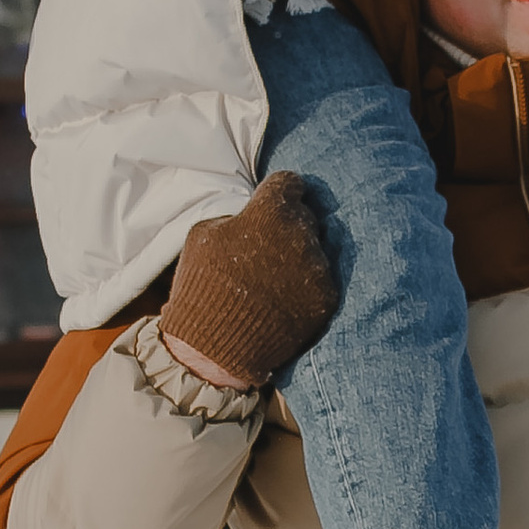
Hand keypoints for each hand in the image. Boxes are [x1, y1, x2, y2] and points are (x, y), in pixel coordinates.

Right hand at [159, 172, 338, 388]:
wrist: (215, 346)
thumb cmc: (202, 285)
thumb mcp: (203, 235)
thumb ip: (237, 216)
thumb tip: (253, 214)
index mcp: (270, 211)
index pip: (289, 183)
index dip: (280, 192)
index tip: (275, 202)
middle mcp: (301, 233)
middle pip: (303, 217)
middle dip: (287, 227)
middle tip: (267, 249)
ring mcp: (317, 268)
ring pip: (315, 250)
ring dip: (298, 259)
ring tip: (271, 282)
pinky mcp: (325, 298)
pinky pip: (320, 282)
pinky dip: (305, 288)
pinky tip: (282, 301)